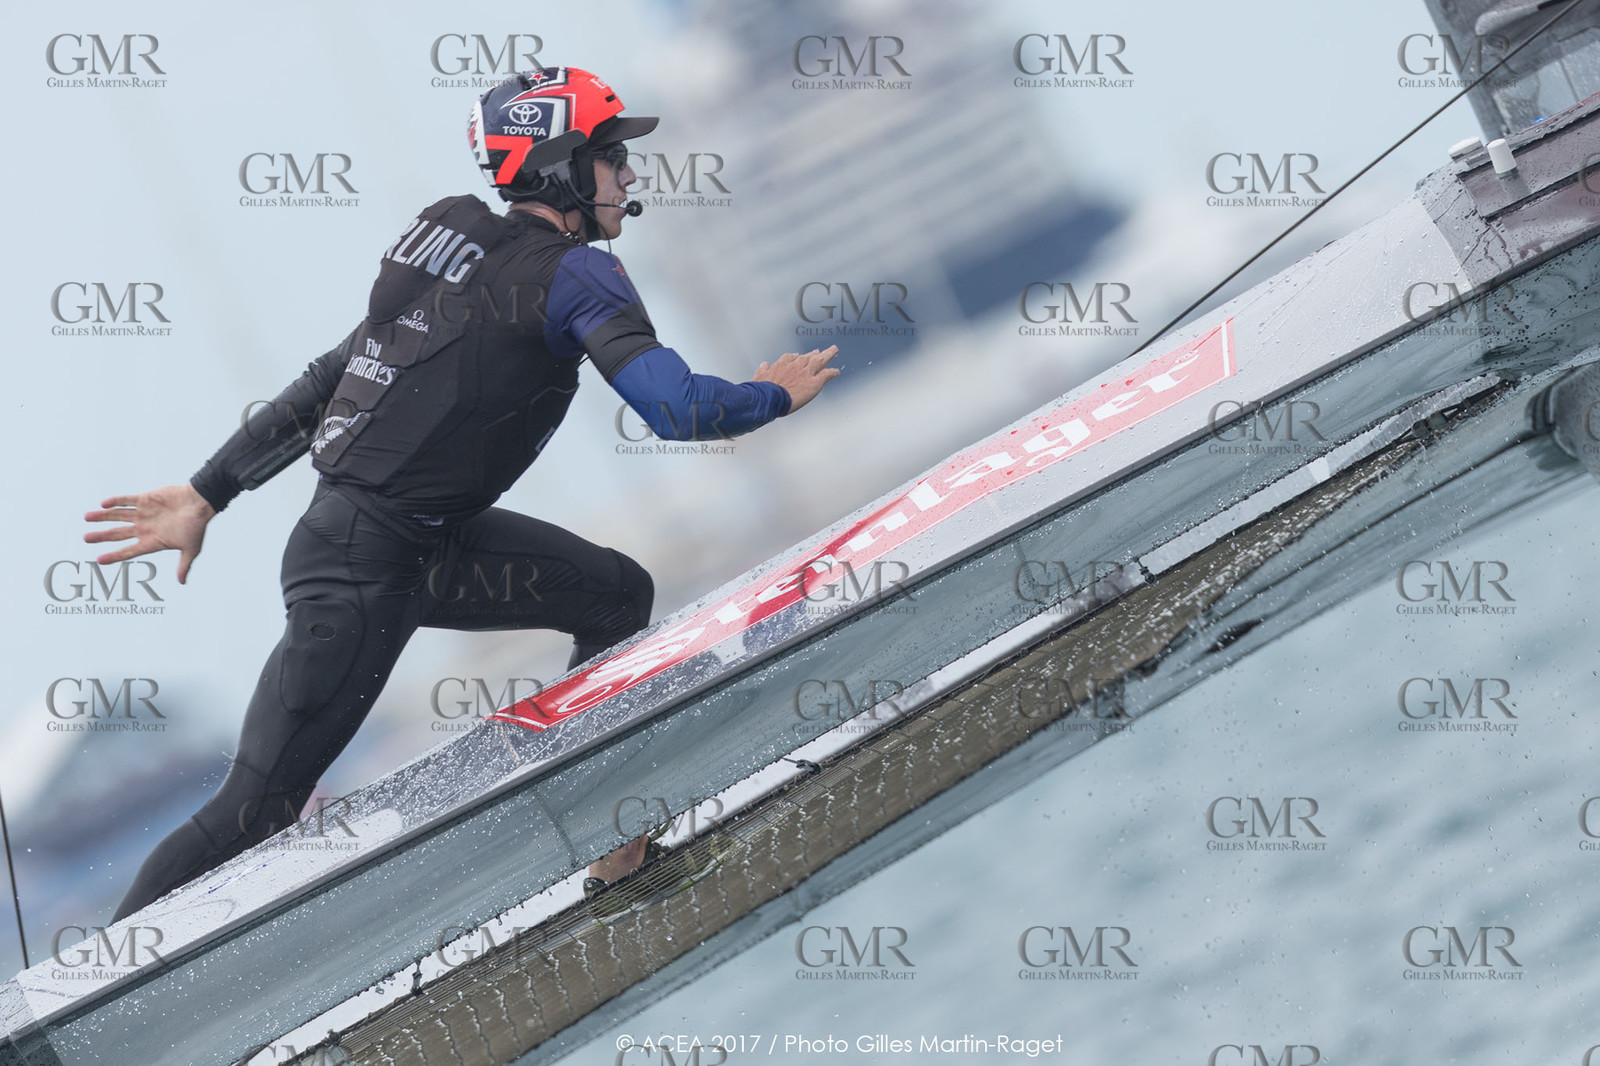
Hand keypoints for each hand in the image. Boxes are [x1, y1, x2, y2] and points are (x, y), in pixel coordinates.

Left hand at [84, 484, 215, 584]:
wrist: (201, 502)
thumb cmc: (197, 526)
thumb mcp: (191, 549)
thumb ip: (184, 565)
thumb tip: (182, 583)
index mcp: (153, 541)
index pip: (130, 550)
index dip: (114, 556)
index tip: (99, 560)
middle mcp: (145, 528)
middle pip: (118, 533)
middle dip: (102, 536)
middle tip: (86, 539)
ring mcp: (144, 513)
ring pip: (118, 515)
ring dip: (102, 517)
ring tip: (87, 518)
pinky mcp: (146, 499)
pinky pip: (127, 500)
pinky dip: (115, 501)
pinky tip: (103, 504)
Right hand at [753, 346, 840, 413]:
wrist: (770, 398)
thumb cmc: (762, 391)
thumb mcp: (758, 378)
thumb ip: (762, 371)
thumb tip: (764, 365)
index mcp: (782, 364)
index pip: (792, 357)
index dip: (797, 357)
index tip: (800, 356)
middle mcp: (795, 366)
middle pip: (807, 357)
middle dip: (814, 353)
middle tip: (820, 351)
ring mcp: (806, 373)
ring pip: (819, 360)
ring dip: (828, 355)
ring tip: (834, 350)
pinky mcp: (814, 382)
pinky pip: (826, 374)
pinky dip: (832, 372)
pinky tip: (837, 372)